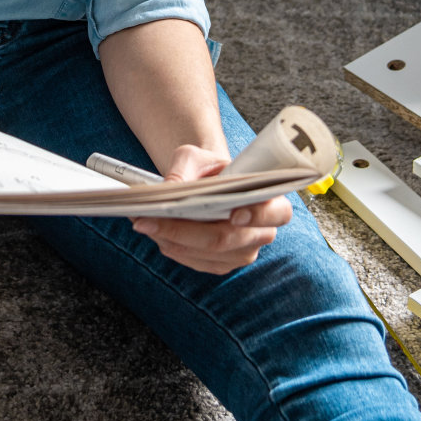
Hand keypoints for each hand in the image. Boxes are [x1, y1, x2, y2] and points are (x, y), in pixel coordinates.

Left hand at [130, 144, 292, 274]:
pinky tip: (155, 232)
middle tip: (150, 219)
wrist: (208, 183)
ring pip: (207, 254)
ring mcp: (243, 252)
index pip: (276, 212)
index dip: (257, 215)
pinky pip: (196, 262)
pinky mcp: (223, 264)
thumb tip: (169, 189)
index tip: (234, 214)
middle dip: (185, 230)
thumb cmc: (210, 168)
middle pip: (227, 239)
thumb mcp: (196, 157)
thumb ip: (184, 168)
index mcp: (271, 200)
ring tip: (144, 222)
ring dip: (173, 240)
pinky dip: (172, 248)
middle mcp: (262, 232)